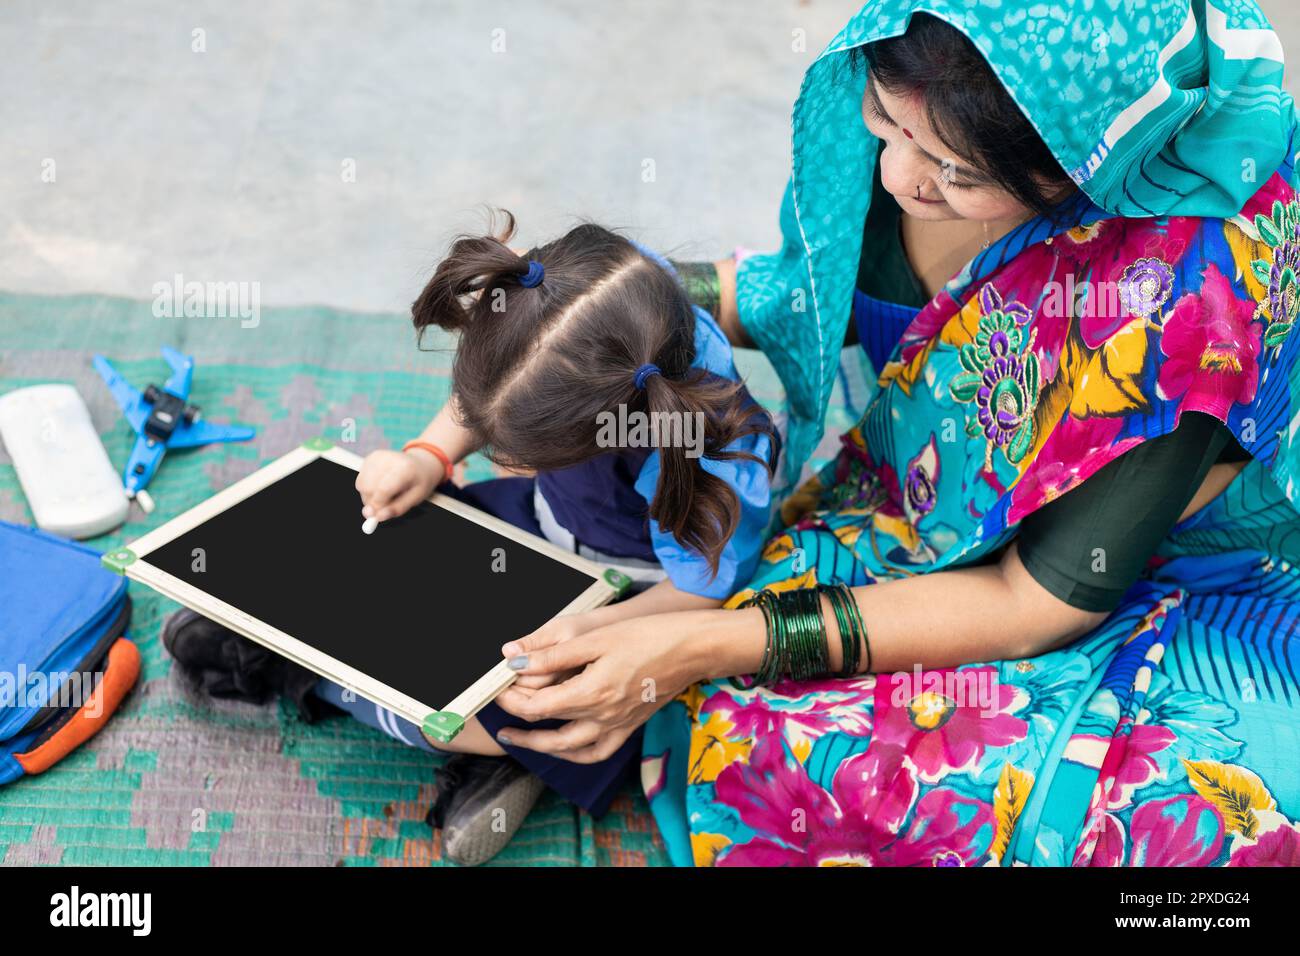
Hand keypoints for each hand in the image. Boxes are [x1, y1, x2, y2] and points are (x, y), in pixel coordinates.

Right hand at [355, 449, 443, 521]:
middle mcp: (388, 459)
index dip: (377, 505)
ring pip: (361, 485)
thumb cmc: (418, 482)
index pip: (384, 489)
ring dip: (369, 496)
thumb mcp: (415, 498)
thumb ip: (397, 508)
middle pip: (368, 488)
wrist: (420, 464)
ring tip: (386, 495)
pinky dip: (367, 488)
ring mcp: (377, 456)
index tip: (376, 516)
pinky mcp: (370, 457)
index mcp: (405, 469)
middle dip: (373, 502)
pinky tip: (380, 485)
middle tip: (384, 506)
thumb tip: (378, 517)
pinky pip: (360, 481)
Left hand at [493, 613, 705, 762]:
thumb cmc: (647, 636)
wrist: (692, 648)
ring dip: (541, 747)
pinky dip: (575, 754)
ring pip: (570, 750)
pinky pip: (597, 752)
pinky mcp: (630, 725)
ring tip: (519, 738)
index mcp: (591, 693)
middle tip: (499, 714)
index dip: (511, 699)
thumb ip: (552, 654)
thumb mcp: (594, 638)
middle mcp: (603, 717)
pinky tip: (564, 747)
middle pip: (548, 730)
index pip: (537, 707)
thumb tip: (514, 662)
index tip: (497, 687)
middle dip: (519, 723)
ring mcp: (618, 725)